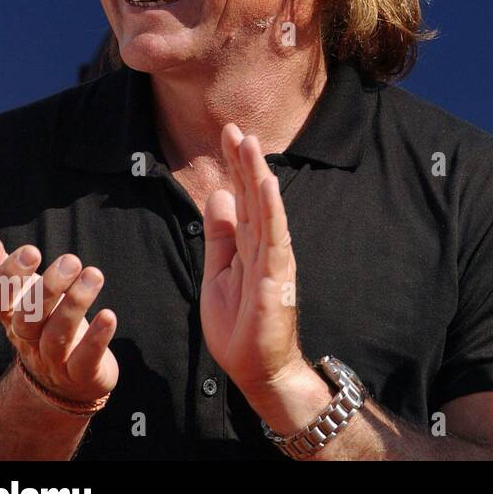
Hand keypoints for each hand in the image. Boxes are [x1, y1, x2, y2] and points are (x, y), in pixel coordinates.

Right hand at [0, 230, 117, 403]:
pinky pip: (85, 358)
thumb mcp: (22, 297)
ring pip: (57, 335)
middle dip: (47, 288)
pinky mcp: (81, 373)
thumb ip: (0, 267)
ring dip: (76, 303)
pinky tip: (109, 316)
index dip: (9, 278)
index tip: (30, 250)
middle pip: (28, 318)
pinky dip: (97, 338)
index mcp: (12, 319)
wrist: (67, 383)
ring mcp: (53, 360)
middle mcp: (28, 340)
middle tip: (70, 260)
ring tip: (94, 274)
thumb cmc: (43, 325)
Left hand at [200, 124, 309, 409]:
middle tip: (234, 127)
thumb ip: (220, 235)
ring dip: (257, 175)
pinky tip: (266, 185)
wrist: (256, 366)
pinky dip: (271, 209)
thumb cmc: (238, 324)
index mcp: (248, 243)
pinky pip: (274, 235)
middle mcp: (264, 244)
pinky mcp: (275, 274)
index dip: (234, 166)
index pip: (240, 197)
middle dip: (243, 161)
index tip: (227, 135)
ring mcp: (272, 257)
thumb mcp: (217, 271)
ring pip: (265, 208)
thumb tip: (218, 196)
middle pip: (253, 195)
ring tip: (250, 144)